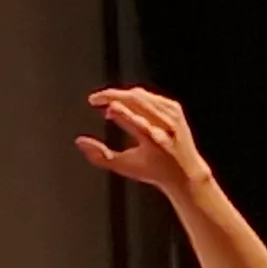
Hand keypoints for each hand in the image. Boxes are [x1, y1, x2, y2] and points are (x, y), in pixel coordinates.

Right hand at [77, 86, 210, 194]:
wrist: (186, 172)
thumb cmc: (153, 171)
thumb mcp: (124, 167)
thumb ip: (99, 156)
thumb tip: (80, 141)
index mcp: (153, 141)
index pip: (133, 118)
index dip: (114, 108)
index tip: (95, 102)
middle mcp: (165, 126)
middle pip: (136, 100)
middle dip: (112, 95)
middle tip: (95, 98)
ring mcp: (172, 116)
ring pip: (142, 95)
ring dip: (121, 95)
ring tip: (106, 103)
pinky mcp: (175, 109)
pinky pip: (150, 96)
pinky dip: (134, 96)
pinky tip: (124, 103)